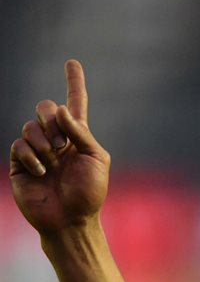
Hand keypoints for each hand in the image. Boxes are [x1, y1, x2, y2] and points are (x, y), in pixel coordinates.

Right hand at [9, 60, 109, 235]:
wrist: (71, 219)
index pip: (76, 104)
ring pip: (30, 126)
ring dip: (44, 143)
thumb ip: (81, 132)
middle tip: (61, 143)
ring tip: (52, 164)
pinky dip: (32, 157)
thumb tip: (62, 109)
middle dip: (53, 120)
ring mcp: (37, 150)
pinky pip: (20, 145)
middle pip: (47, 108)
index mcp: (78, 136)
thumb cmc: (89, 192)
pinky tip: (40, 172)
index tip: (72, 62)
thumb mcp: (96, 159)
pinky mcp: (21, 163)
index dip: (74, 82)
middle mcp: (57, 139)